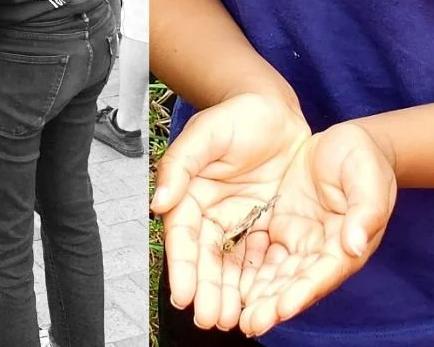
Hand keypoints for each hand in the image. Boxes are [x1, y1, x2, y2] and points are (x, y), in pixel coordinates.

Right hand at [150, 92, 310, 332]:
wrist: (276, 111)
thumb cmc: (237, 116)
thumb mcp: (205, 135)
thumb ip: (179, 167)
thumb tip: (157, 203)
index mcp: (189, 194)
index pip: (182, 237)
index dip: (182, 267)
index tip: (183, 294)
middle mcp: (210, 213)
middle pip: (206, 259)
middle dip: (207, 291)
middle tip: (211, 319)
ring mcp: (239, 221)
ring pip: (231, 265)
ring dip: (229, 294)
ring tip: (233, 321)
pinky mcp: (265, 224)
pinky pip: (260, 258)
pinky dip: (257, 281)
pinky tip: (259, 302)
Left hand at [235, 122, 395, 336]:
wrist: (345, 141)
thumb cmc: (363, 158)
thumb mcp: (368, 178)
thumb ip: (366, 212)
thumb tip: (354, 246)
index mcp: (347, 242)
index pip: (323, 274)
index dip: (301, 293)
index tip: (279, 310)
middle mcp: (321, 249)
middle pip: (294, 283)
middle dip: (272, 305)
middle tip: (248, 324)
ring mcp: (299, 239)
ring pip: (274, 273)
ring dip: (256, 295)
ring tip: (233, 316)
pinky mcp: (280, 226)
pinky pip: (260, 251)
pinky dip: (245, 269)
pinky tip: (226, 284)